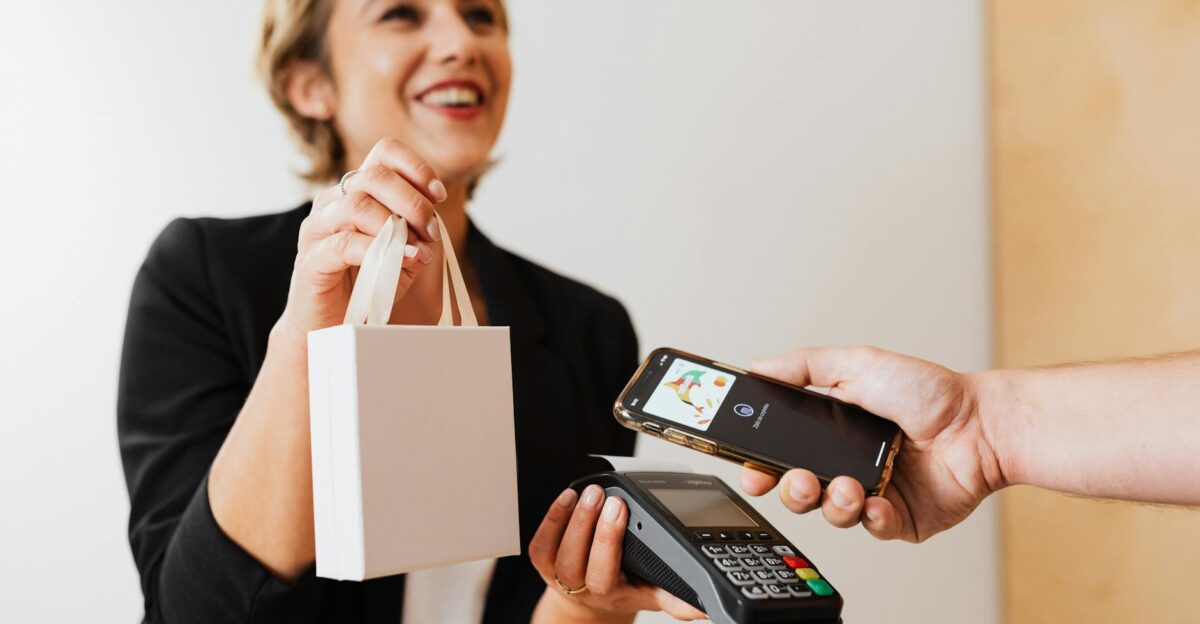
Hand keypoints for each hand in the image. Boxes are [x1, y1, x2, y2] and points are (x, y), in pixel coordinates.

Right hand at [275, 137, 447, 346]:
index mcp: (354, 192)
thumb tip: (432, 226)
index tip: (438, 194)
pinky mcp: (311, 260)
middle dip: (412, 200)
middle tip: (432, 228)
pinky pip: (345, 244)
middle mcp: (332, 202)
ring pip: (357, 205)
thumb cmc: (364, 286)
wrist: (327, 327)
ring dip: (397, 224)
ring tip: (420, 248)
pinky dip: (381, 250)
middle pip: (373, 175)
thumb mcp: (401, 255)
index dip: (415, 167)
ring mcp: (317, 229)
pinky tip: (405, 259)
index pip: (383, 153)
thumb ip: (416, 235)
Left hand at [529, 485, 707, 622]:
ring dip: (572, 520)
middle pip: (578, 562)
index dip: (609, 542)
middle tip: (610, 497)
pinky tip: (567, 498)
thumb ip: (676, 598)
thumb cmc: (622, 590)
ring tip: (591, 493)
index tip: (624, 510)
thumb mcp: (652, 595)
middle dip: (593, 526)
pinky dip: (552, 519)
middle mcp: (581, 586)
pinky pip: (541, 543)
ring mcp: (559, 574)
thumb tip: (706, 606)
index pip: (606, 575)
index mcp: (609, 593)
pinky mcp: (544, 561)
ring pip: (558, 551)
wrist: (590, 603)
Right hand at [739, 347, 1005, 542]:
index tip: (750, 467)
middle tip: (799, 481)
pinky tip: (877, 501)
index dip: (762, 462)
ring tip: (848, 486)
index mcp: (832, 431)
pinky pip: (872, 529)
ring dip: (832, 503)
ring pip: (831, 513)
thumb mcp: (859, 363)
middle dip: (792, 490)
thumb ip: (806, 365)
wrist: (981, 425)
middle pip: (800, 489)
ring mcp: (873, 493)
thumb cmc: (930, 393)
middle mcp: (848, 463)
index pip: (783, 452)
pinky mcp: (900, 519)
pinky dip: (871, 518)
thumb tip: (760, 366)